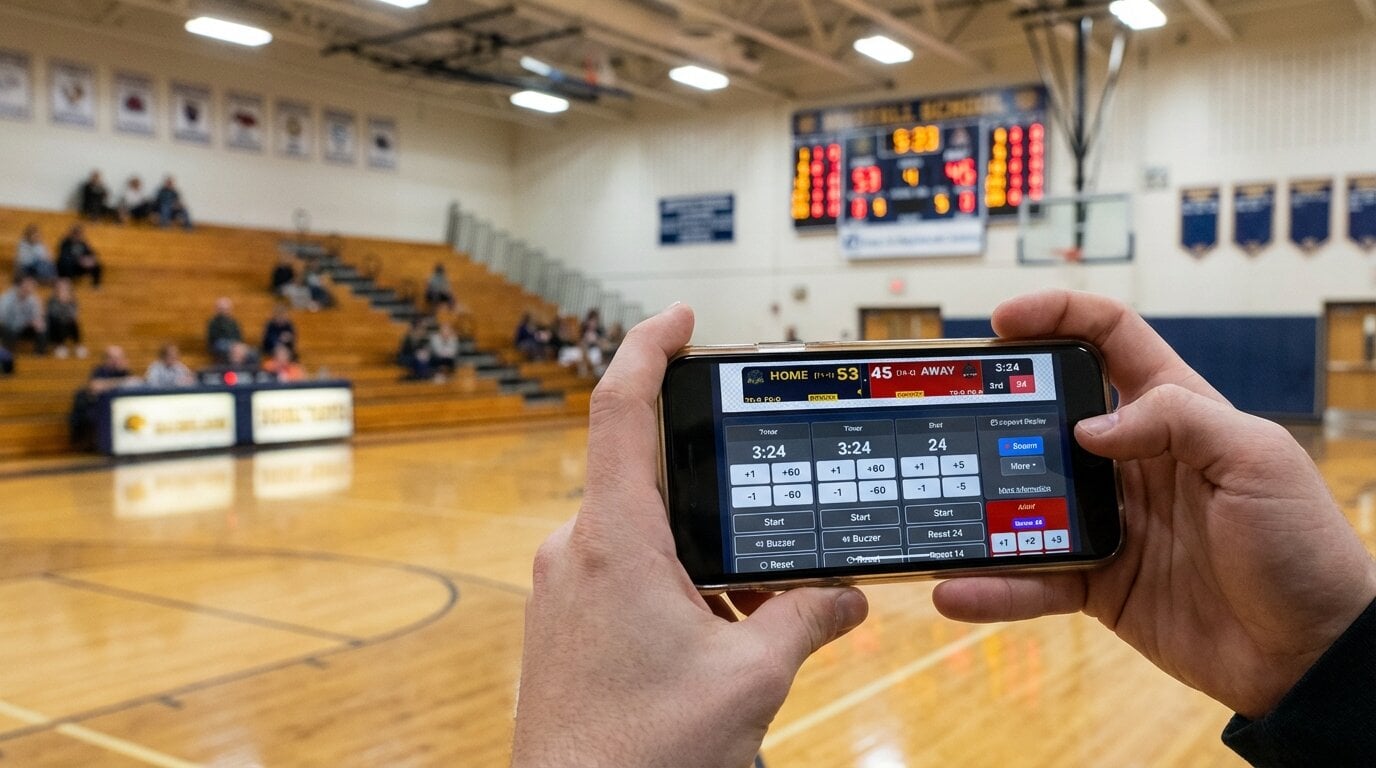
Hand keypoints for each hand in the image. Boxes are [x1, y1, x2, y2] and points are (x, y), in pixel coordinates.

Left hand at [511, 304, 867, 767]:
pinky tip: (714, 638)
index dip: (650, 345)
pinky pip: (622, 575)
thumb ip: (806, 619)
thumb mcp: (751, 678)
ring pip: (640, 536)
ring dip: (700, 556)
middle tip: (770, 514)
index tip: (681, 317)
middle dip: (714, 492)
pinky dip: (673, 587)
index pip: (620, 406)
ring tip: (751, 614)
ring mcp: (561, 589)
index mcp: (614, 540)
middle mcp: (574, 551)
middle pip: (648, 478)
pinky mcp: (561, 623)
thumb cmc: (642, 754)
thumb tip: (846, 598)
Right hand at [934, 290, 1375, 718]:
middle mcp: (1133, 461)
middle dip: (996, 406)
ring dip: (982, 503)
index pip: (1110, 340)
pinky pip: (1034, 579)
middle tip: (950, 410)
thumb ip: (1178, 420)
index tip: (1004, 320)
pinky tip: (956, 589)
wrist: (1313, 655)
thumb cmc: (1303, 546)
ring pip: (1026, 499)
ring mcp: (1110, 522)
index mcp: (1175, 412)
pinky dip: (995, 587)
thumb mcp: (1257, 459)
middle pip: (1049, 416)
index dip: (1058, 317)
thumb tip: (1088, 426)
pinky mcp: (1099, 584)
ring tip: (938, 503)